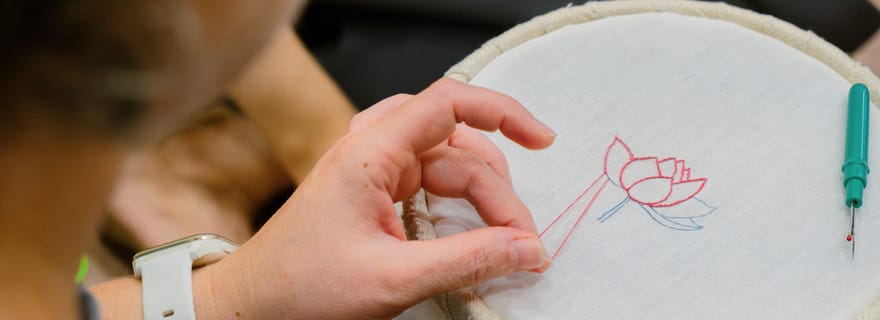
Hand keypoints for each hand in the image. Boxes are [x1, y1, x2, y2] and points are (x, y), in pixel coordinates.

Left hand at [209, 78, 555, 318]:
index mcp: (369, 153)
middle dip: (496, 191)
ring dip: (481, 198)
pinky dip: (459, 206)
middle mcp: (372, 151)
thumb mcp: (392, 279)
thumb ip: (467, 261)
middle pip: (457, 148)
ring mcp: (372, 170)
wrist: (251, 305)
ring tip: (503, 239)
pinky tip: (474, 232)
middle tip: (521, 241)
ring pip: (447, 166)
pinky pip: (430, 184)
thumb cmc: (300, 288)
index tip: (541, 139)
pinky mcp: (374, 192)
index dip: (501, 113)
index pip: (448, 104)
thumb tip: (526, 249)